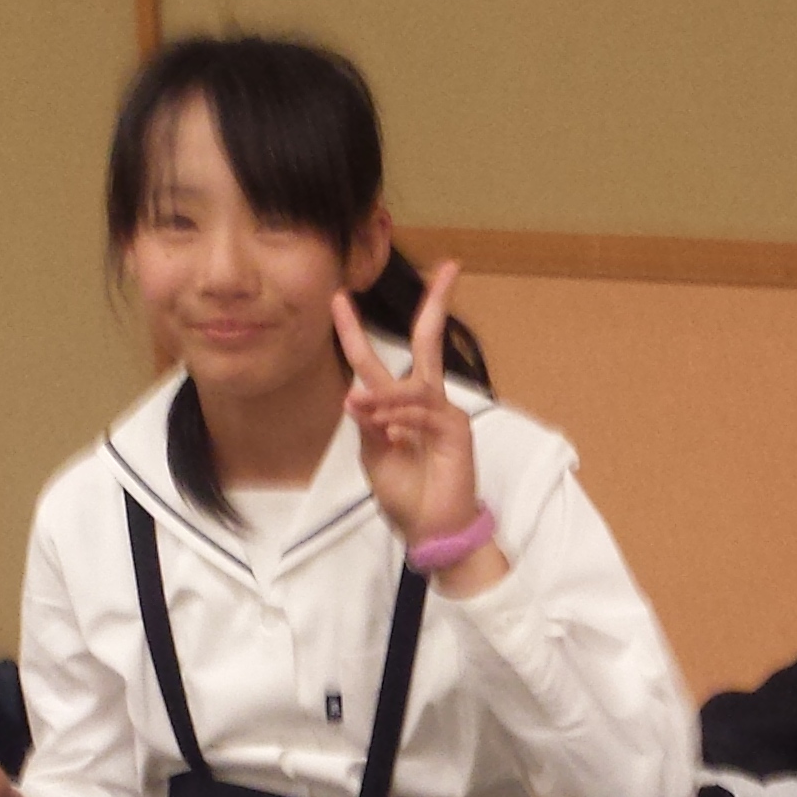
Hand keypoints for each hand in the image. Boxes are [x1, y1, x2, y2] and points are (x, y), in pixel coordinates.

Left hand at [332, 262, 505, 591]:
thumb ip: (366, 425)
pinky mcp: (457, 431)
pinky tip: (391, 436)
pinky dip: (402, 422)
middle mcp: (425, 401)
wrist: (431, 530)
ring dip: (384, 400)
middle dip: (437, 303)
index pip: (376, 359)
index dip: (354, 330)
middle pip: (429, 341)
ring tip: (366, 418)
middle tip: (450, 266)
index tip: (340, 298)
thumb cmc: (405, 494)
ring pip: (413, 387)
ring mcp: (444, 413)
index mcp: (398, 405)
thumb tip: (356, 397)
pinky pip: (424, 414)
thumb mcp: (373, 456)